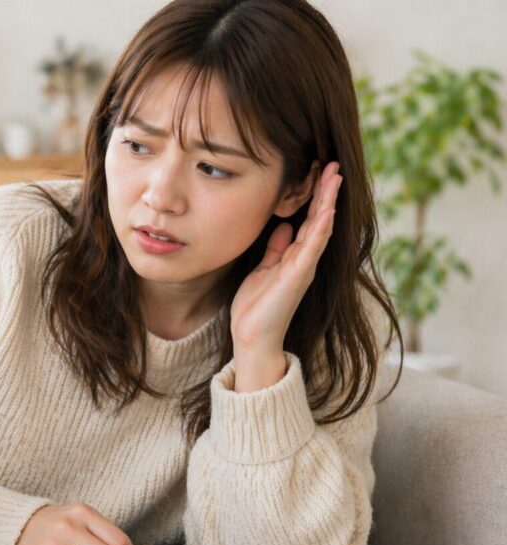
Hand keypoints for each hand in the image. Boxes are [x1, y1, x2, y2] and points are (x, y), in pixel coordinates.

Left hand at [230, 161, 342, 352]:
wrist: (252, 337)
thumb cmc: (256, 306)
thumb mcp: (263, 268)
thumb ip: (276, 248)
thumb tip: (283, 225)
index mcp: (294, 256)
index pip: (308, 219)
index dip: (314, 195)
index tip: (318, 170)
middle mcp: (304, 259)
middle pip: (318, 218)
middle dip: (326, 191)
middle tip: (334, 164)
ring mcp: (303, 267)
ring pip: (319, 227)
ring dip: (328, 201)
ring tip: (335, 177)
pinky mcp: (297, 277)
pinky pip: (311, 248)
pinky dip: (319, 229)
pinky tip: (327, 211)